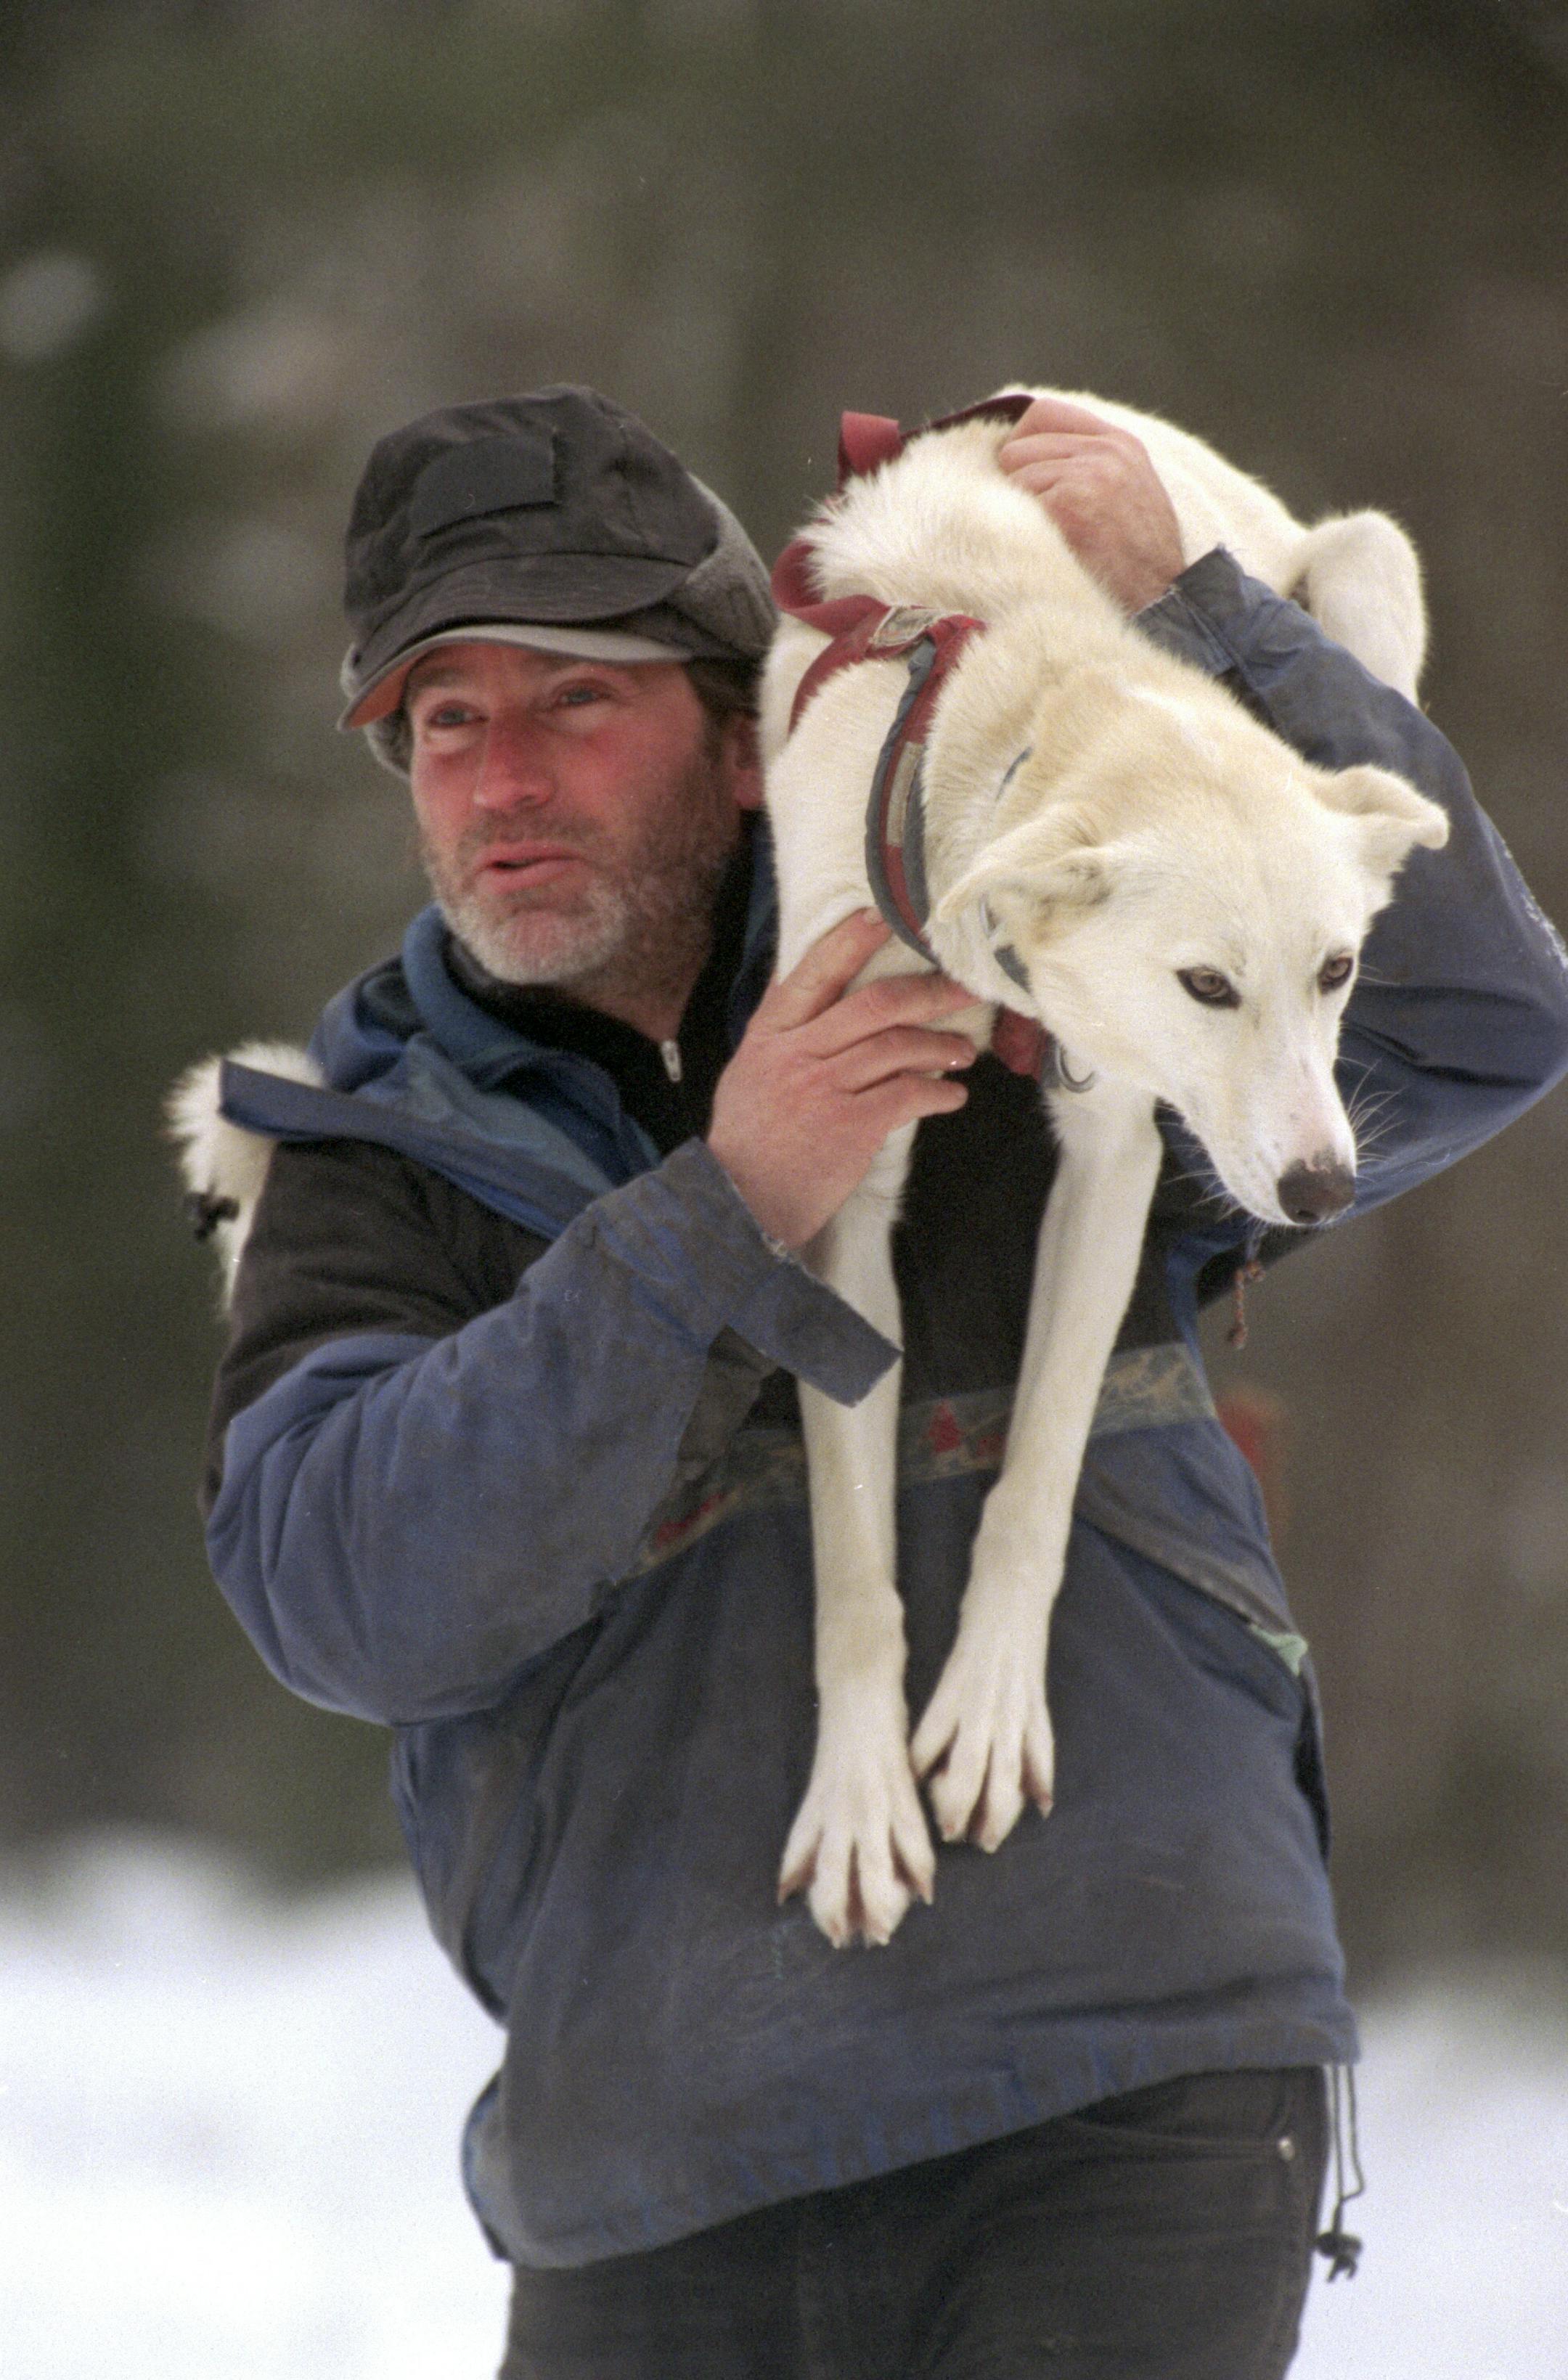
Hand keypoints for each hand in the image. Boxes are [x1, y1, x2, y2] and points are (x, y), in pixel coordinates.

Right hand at [708, 912, 975, 1249]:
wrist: (738, 1201)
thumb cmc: (750, 1137)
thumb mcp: (751, 1071)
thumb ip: (786, 1031)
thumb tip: (820, 989)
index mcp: (772, 1033)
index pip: (816, 972)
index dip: (854, 940)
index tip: (887, 920)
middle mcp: (798, 1053)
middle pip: (875, 1004)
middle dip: (930, 991)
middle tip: (966, 989)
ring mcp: (824, 1089)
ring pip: (898, 1046)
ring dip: (941, 1046)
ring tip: (964, 1052)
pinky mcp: (850, 1127)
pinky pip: (907, 1096)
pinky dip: (938, 1094)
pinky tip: (954, 1097)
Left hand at [999, 395, 1184, 612]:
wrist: (1162, 604)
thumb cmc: (1137, 563)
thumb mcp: (1126, 494)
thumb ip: (1089, 465)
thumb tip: (1028, 455)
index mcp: (1121, 444)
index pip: (1043, 414)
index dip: (1021, 446)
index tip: (1023, 480)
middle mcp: (1107, 451)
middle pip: (1017, 446)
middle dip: (1016, 484)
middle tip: (1038, 522)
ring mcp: (1090, 474)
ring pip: (1013, 476)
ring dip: (1018, 511)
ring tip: (1052, 540)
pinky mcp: (1069, 503)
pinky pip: (1014, 504)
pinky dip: (1020, 531)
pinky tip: (1048, 550)